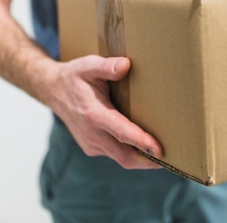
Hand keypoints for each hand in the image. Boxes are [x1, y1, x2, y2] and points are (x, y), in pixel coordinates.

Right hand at [46, 55, 162, 169]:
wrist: (52, 90)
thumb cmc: (74, 76)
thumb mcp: (88, 65)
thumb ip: (106, 66)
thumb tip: (126, 65)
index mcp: (92, 114)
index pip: (121, 132)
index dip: (141, 142)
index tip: (159, 149)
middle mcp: (92, 134)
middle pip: (125, 156)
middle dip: (149, 161)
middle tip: (175, 159)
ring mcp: (91, 144)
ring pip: (121, 158)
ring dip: (142, 159)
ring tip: (166, 155)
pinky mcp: (92, 147)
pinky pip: (115, 154)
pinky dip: (131, 154)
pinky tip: (146, 147)